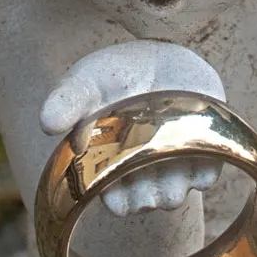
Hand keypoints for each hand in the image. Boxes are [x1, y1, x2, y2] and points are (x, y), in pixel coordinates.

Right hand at [39, 41, 224, 217]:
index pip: (115, 200)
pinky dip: (203, 168)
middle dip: (148, 196)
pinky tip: (193, 141)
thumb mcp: (85, 82)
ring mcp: (176, 162)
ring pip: (177, 193)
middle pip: (149, 202)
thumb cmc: (113, 75)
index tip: (117, 192)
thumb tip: (47, 122)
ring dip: (174, 184)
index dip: (118, 200)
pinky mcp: (206, 150)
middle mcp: (145, 171)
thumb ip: (68, 102)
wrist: (158, 54)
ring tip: (169, 152)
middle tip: (146, 176)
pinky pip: (209, 174)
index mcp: (111, 165)